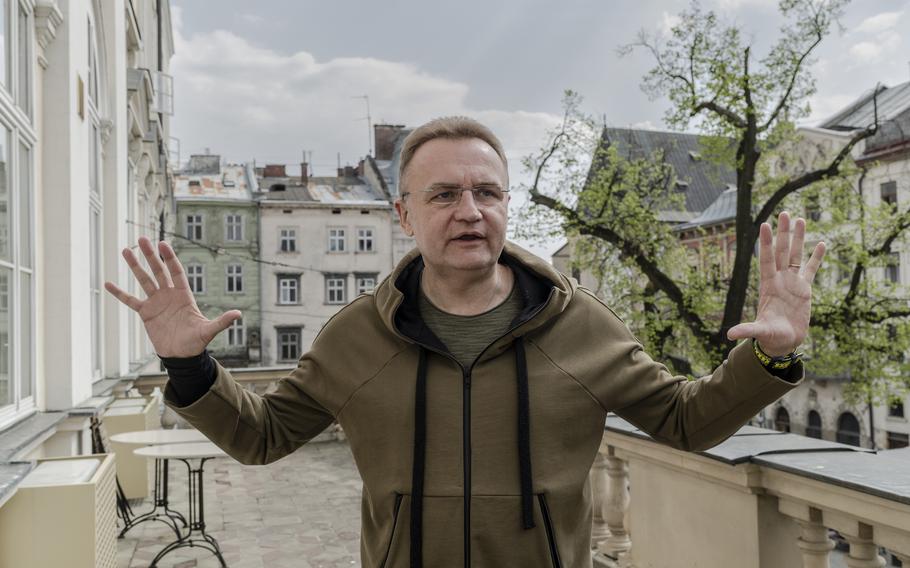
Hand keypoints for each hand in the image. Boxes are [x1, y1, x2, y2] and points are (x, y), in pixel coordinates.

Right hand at [104, 236, 240, 357]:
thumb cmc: (197, 342)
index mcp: (184, 295)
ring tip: (125, 250)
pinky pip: (130, 300)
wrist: (182, 356)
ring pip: (144, 280)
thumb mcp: (209, 331)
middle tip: (141, 239)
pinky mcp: (146, 313)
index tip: (162, 244)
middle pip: (159, 271)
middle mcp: (169, 295)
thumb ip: (222, 321)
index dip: (169, 258)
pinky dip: (119, 293)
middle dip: (150, 255)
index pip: (176, 272)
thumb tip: (239, 314)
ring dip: (135, 266)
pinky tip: (108, 283)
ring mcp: (156, 302)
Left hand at [726, 211, 824, 356]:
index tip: (765, 225)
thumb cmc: (770, 336)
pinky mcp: (805, 289)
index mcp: (768, 286)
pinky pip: (811, 269)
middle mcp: (779, 280)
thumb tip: (730, 335)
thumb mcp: (759, 331)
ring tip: (801, 219)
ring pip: (795, 255)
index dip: (766, 243)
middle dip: (783, 233)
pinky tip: (822, 243)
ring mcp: (792, 283)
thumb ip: (747, 330)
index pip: (766, 260)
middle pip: (781, 252)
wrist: (783, 341)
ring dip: (798, 238)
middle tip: (785, 213)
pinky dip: (816, 257)